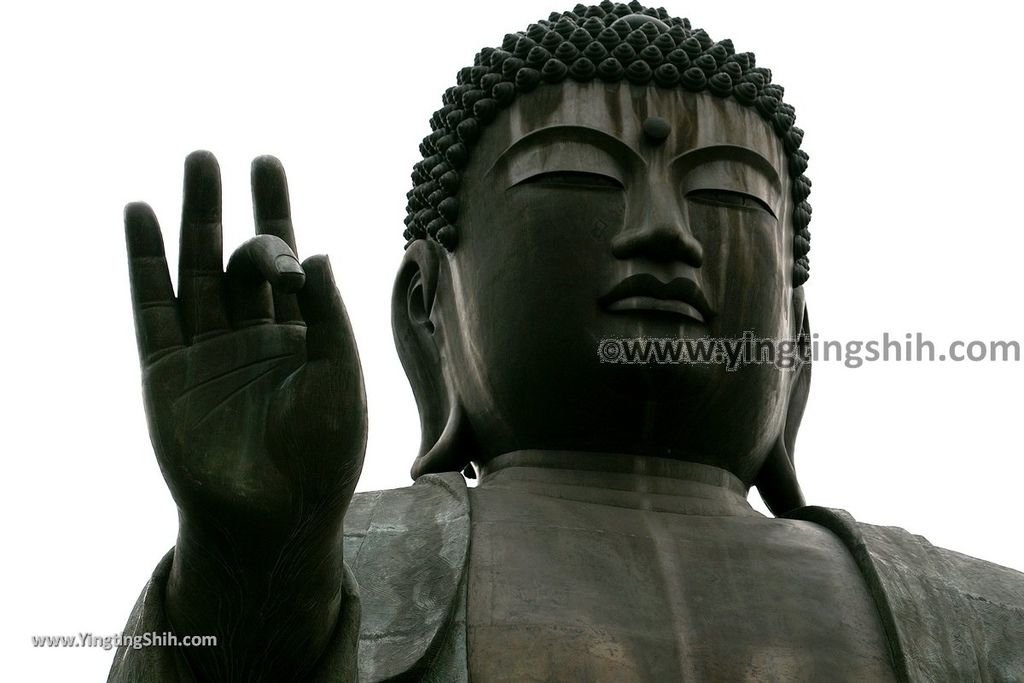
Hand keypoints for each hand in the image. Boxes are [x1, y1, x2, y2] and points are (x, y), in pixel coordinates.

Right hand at [125, 151, 365, 553]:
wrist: (275, 517)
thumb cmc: (322, 453)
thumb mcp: (340, 377)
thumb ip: (329, 316)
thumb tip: (320, 251)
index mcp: (299, 336)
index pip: (286, 262)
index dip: (276, 211)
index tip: (266, 164)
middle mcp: (251, 336)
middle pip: (236, 258)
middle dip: (230, 208)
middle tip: (219, 157)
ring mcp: (207, 351)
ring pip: (194, 272)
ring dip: (189, 220)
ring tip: (191, 167)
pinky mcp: (166, 372)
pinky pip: (153, 308)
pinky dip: (145, 263)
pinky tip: (141, 217)